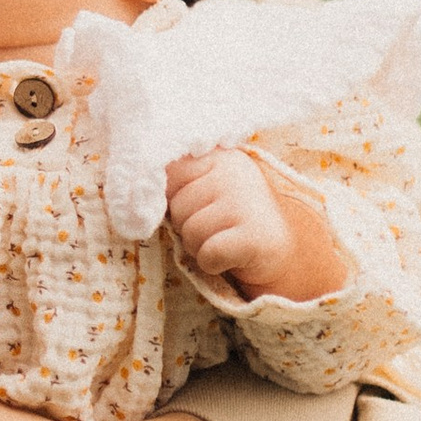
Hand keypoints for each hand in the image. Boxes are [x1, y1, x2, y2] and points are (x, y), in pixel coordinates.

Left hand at [166, 146, 349, 304]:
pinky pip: (208, 254)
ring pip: (190, 233)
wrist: (284, 253)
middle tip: (218, 229)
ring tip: (226, 241)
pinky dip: (214, 264)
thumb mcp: (207, 190)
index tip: (199, 207)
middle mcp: (234, 172)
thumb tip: (137, 186)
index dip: (175, 200)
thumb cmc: (234, 222)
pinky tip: (233, 256)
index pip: (169, 175)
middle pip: (178, 208)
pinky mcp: (253, 236)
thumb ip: (178, 180)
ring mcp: (246, 202)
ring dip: (201, 248)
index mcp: (220, 156)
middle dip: (189, 227)